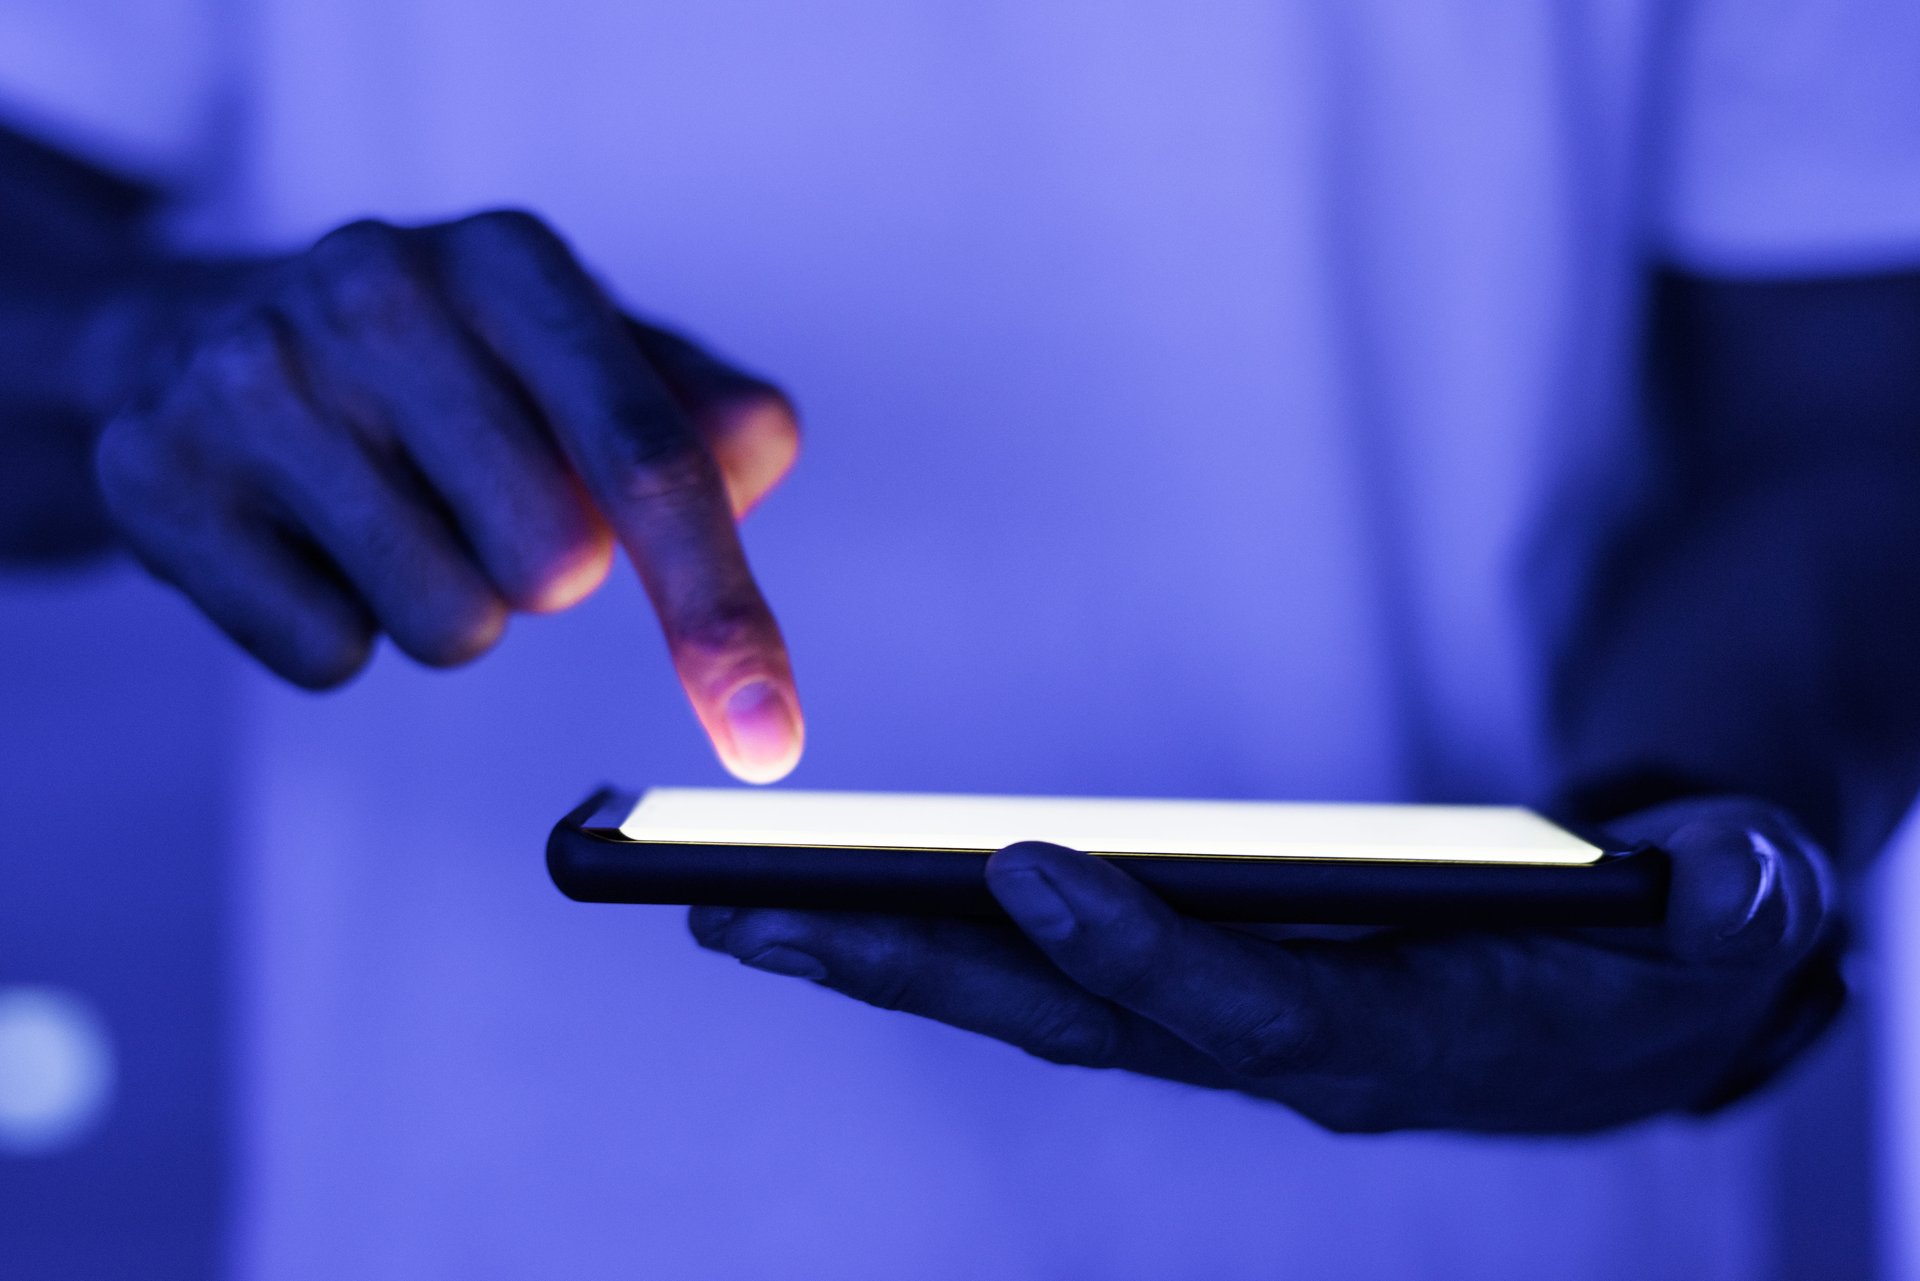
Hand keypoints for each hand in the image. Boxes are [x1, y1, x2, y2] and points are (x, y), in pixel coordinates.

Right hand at [95, 212, 802, 780]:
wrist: (200, 332)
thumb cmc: (439, 362)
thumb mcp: (588, 352)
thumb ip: (701, 412)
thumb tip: (758, 453)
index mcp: (509, 261)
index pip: (647, 458)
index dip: (720, 611)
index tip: (765, 736)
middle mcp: (375, 290)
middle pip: (556, 565)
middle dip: (549, 575)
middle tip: (487, 504)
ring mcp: (252, 377)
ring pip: (446, 626)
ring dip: (451, 607)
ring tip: (396, 514)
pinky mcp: (159, 472)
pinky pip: (328, 655)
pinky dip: (345, 631)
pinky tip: (311, 540)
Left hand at [690, 796, 1839, 1130]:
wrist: (1641, 1005)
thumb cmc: (1677, 943)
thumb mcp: (1736, 908)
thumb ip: (1736, 894)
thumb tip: (1733, 864)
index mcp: (1415, 1034)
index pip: (1255, 1006)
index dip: (1141, 946)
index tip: (1017, 863)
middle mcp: (1299, 1055)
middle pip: (1084, 1022)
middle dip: (914, 973)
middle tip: (741, 912)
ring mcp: (1236, 1034)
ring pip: (1038, 1010)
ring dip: (884, 964)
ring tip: (729, 910)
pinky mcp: (1208, 1001)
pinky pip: (1055, 982)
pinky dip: (941, 950)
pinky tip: (838, 915)